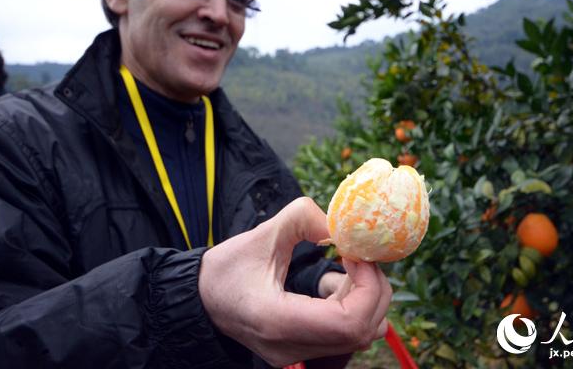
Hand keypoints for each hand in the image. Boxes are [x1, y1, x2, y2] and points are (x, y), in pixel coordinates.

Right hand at [198, 197, 391, 366]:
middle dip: (372, 288)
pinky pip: (345, 335)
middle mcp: (290, 346)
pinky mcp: (301, 350)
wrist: (200, 299)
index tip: (356, 254)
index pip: (349, 323)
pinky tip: (330, 287)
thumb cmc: (225, 268)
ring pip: (360, 335)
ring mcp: (296, 354)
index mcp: (277, 320)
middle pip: (362, 330)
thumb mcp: (262, 234)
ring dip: (363, 298)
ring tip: (340, 271)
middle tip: (358, 256)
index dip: (366, 286)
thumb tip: (341, 224)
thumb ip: (303, 218)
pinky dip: (352, 307)